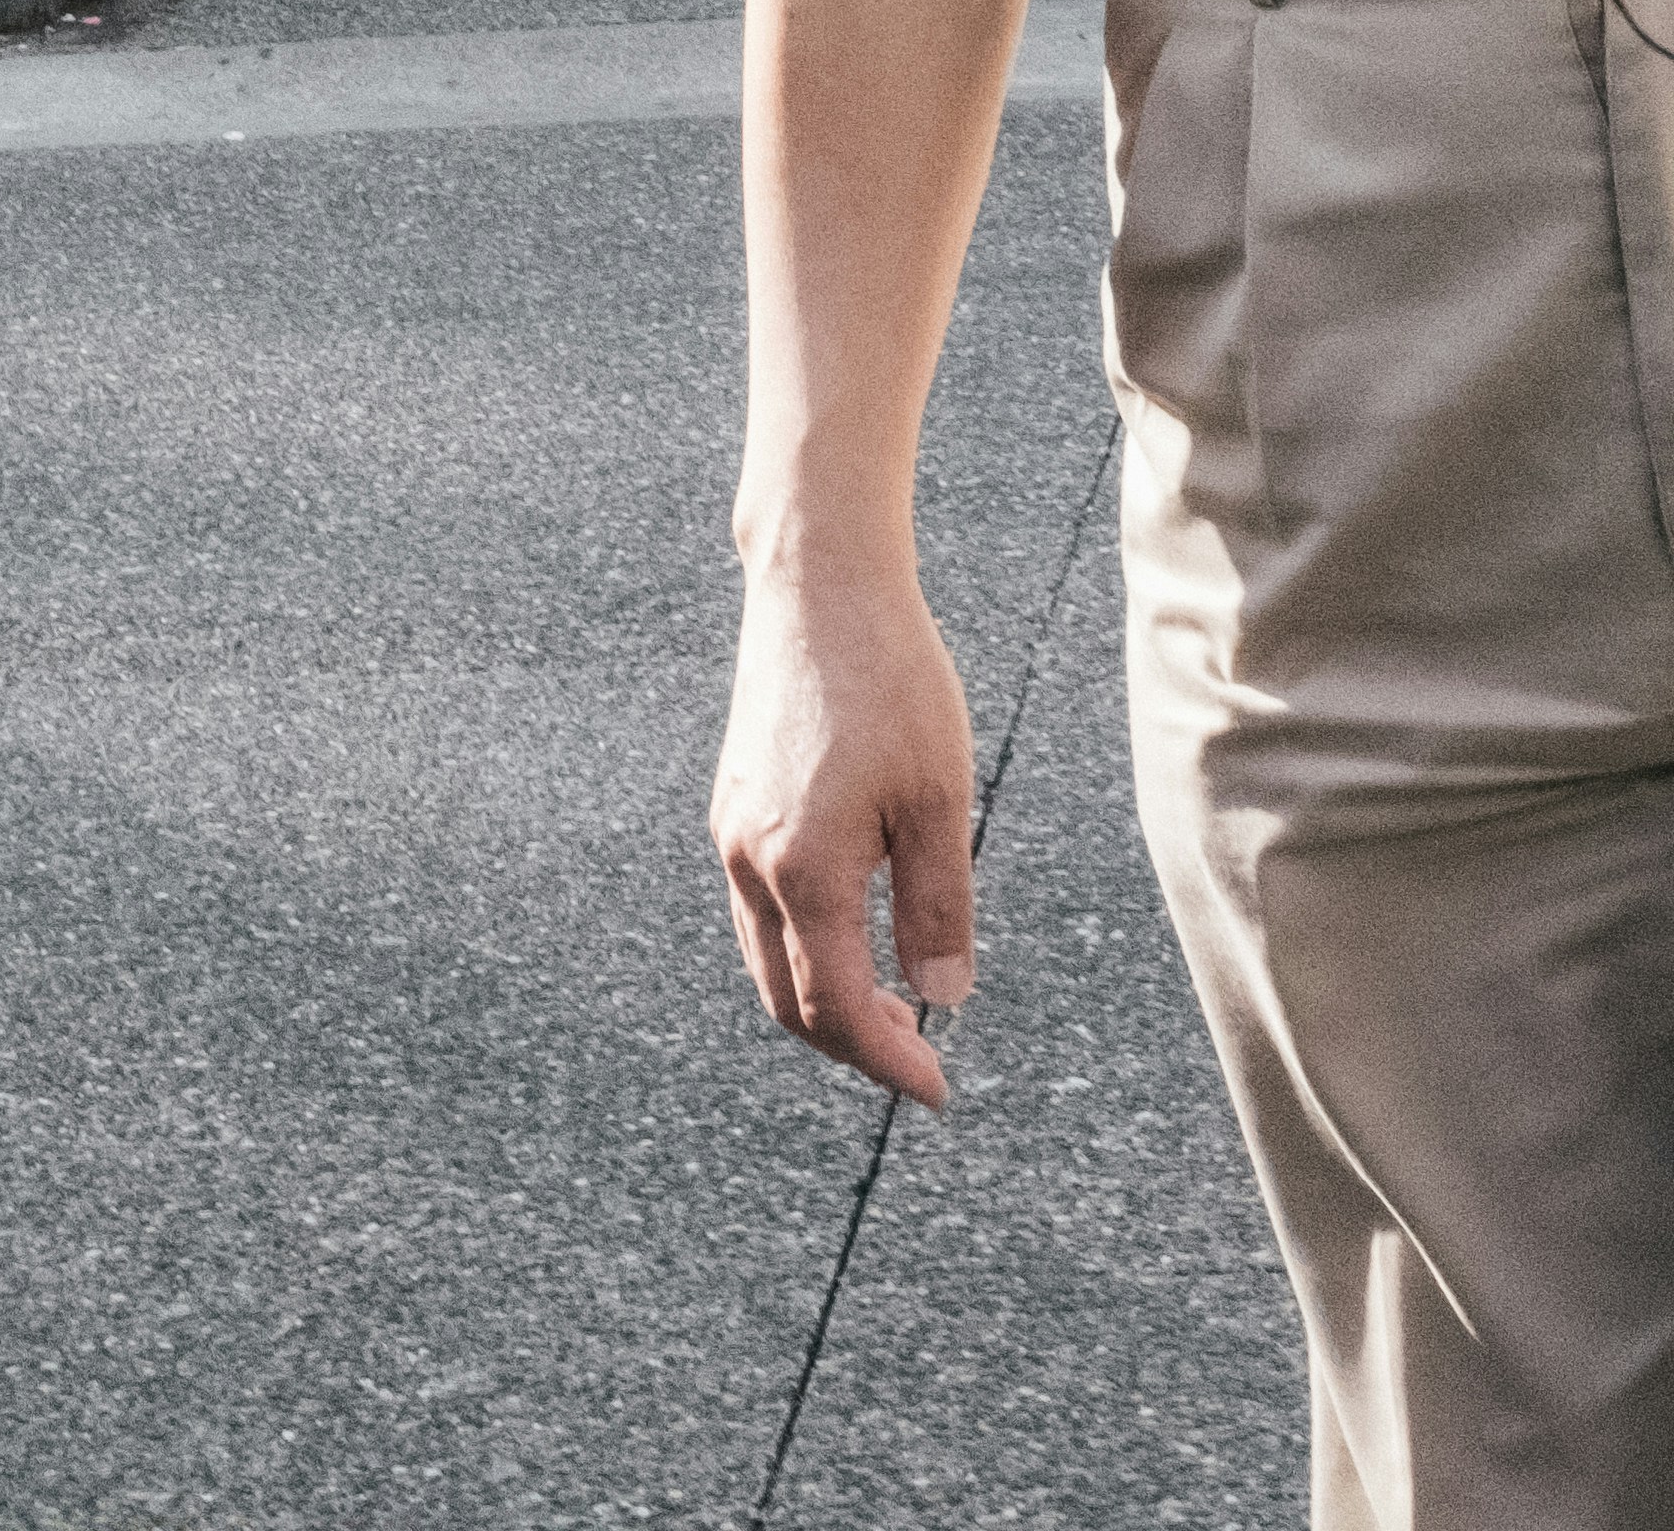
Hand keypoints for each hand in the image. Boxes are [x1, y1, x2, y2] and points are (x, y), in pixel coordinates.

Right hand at [711, 561, 979, 1106]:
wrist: (819, 583)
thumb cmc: (892, 681)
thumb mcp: (940, 800)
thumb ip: (939, 907)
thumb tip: (942, 998)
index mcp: (803, 870)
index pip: (835, 1008)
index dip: (887, 1061)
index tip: (939, 1089)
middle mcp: (749, 860)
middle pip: (785, 998)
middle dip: (850, 1043)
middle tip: (918, 1056)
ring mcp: (731, 830)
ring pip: (764, 955)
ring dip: (821, 997)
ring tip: (891, 1003)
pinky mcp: (732, 801)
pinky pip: (756, 907)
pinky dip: (800, 945)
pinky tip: (852, 929)